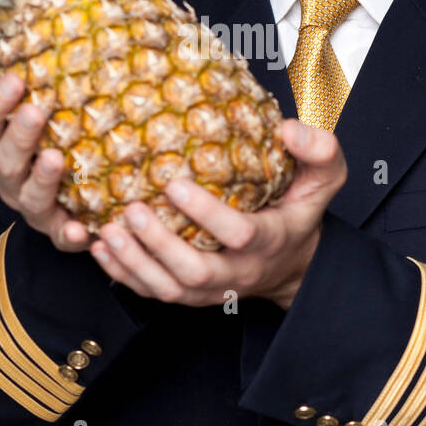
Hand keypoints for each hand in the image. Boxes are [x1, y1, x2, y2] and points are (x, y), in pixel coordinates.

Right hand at [0, 65, 92, 252]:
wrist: (57, 206)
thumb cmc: (43, 151)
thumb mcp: (25, 119)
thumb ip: (12, 92)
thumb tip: (0, 62)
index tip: (12, 78)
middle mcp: (11, 179)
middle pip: (6, 160)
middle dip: (19, 135)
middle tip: (35, 110)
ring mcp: (33, 207)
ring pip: (32, 197)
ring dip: (42, 179)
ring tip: (55, 159)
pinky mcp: (59, 232)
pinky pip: (62, 236)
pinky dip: (70, 234)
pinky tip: (81, 230)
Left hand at [89, 119, 346, 309]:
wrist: (292, 265)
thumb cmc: (299, 212)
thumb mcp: (323, 180)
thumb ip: (319, 151)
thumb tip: (287, 128)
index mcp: (269, 240)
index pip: (239, 235)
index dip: (206, 214)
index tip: (175, 184)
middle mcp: (239, 272)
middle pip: (195, 271)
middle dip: (160, 244)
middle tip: (131, 209)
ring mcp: (213, 290)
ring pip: (169, 289)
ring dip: (135, 263)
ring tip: (107, 232)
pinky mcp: (191, 297)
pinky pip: (153, 294)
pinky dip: (124, 275)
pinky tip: (102, 248)